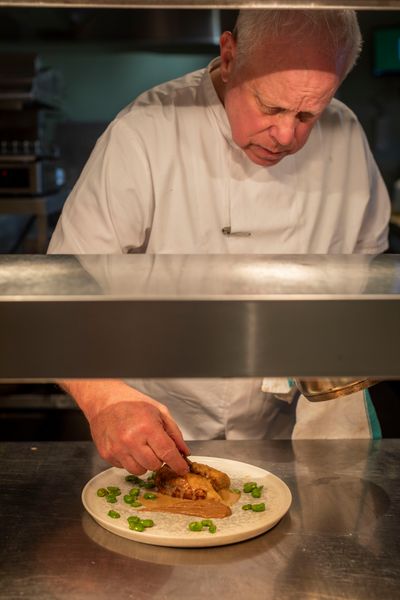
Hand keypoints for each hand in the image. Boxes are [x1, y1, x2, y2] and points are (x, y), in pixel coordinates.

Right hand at [58, 379, 189, 475]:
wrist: (105, 401)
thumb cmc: (132, 403)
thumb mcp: (159, 411)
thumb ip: (174, 433)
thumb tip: (183, 452)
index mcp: (147, 427)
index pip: (167, 453)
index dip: (178, 464)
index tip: (182, 469)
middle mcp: (131, 440)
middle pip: (154, 465)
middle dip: (160, 459)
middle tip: (156, 447)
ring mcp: (117, 449)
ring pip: (140, 471)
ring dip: (145, 463)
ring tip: (142, 447)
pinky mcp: (107, 454)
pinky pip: (125, 468)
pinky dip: (131, 461)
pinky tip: (129, 447)